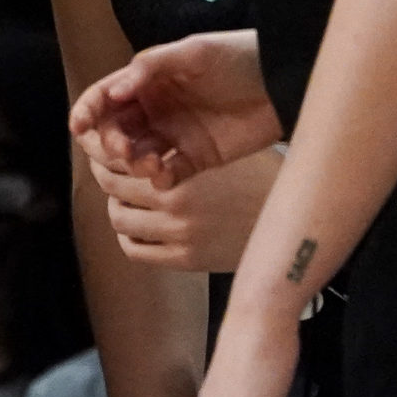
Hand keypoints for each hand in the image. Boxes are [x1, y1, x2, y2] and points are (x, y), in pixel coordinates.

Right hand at [70, 29, 279, 189]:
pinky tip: (166, 175)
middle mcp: (155, 109)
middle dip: (109, 143)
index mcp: (148, 81)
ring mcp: (175, 136)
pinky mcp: (197, 159)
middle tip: (122, 149)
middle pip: (114, 131)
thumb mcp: (194, 52)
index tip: (78, 126)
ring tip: (152, 163)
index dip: (88, 110)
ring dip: (134, 163)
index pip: (106, 97)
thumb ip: (151, 68)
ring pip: (137, 156)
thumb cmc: (239, 56)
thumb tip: (113, 91)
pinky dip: (160, 179)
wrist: (285, 82)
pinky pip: (168, 175)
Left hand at [89, 148, 282, 271]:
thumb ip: (182, 145)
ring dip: (116, 206)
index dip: (106, 150)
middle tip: (109, 169)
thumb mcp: (224, 152)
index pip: (123, 156)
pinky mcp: (184, 261)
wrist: (295, 224)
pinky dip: (129, 236)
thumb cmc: (261, 179)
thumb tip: (136, 135)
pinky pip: (135, 250)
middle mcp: (177, 203)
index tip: (102, 146)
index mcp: (185, 169)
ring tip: (126, 197)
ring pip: (119, 219)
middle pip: (113, 185)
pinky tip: (139, 226)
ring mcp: (179, 235)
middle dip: (106, 174)